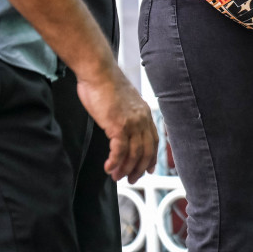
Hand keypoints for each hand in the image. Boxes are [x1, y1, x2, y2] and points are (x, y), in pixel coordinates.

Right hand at [76, 67, 158, 182]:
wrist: (99, 73)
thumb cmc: (105, 84)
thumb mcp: (122, 102)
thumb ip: (126, 115)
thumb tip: (121, 128)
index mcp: (144, 113)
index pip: (153, 140)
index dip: (152, 156)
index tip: (149, 168)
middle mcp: (141, 119)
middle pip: (146, 150)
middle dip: (139, 168)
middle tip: (131, 179)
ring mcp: (131, 122)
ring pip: (133, 153)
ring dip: (125, 168)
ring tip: (117, 176)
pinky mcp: (118, 125)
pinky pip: (119, 150)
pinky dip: (114, 162)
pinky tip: (109, 168)